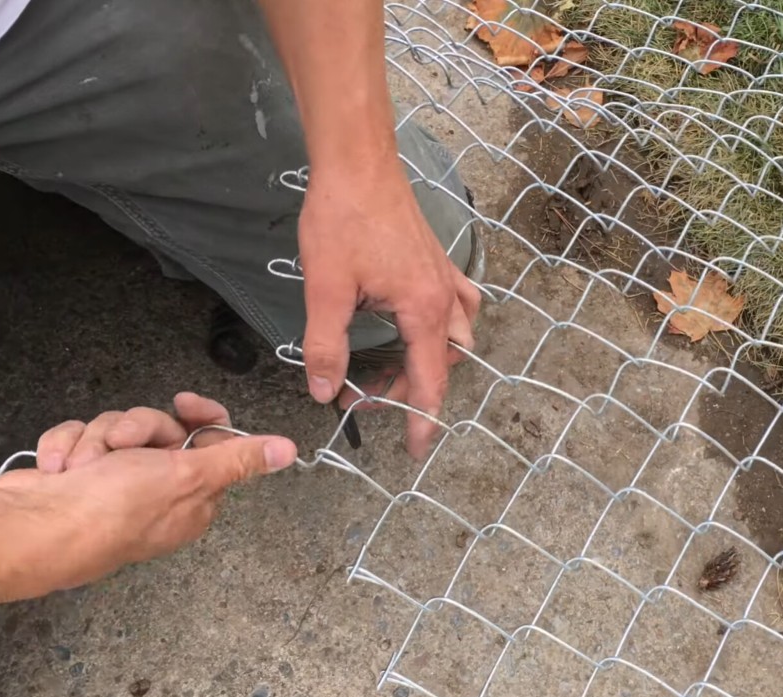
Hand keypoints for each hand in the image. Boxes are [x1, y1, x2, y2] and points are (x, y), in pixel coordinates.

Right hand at [0, 393, 296, 591]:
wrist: (33, 529)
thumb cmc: (111, 510)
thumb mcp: (189, 478)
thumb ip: (237, 461)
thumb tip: (287, 452)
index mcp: (193, 496)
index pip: (211, 439)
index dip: (198, 416)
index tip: (183, 403)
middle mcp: (156, 491)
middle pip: (160, 428)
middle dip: (134, 428)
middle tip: (120, 446)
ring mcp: (112, 483)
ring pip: (116, 428)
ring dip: (94, 440)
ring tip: (83, 467)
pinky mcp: (75, 476)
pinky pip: (78, 437)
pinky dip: (66, 447)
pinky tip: (58, 469)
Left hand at [299, 164, 480, 459]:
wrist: (357, 162)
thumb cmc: (342, 217)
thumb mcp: (326, 288)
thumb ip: (326, 345)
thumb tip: (323, 390)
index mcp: (422, 310)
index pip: (429, 382)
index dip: (422, 420)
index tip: (417, 449)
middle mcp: (443, 297)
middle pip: (443, 363)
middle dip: (409, 388)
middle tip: (363, 393)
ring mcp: (444, 275)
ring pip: (456, 335)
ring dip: (429, 358)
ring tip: (390, 365)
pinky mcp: (436, 259)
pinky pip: (459, 302)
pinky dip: (447, 323)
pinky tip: (423, 321)